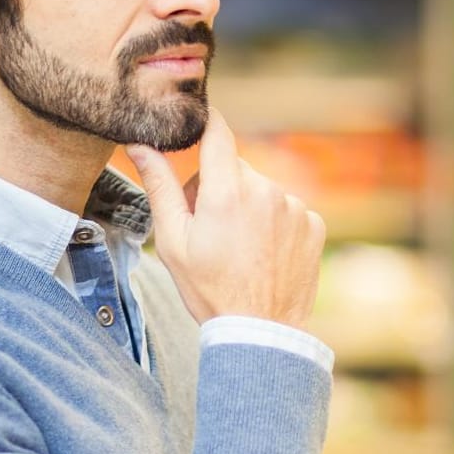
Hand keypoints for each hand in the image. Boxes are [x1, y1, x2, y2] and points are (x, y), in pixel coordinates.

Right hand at [126, 110, 324, 329]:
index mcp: (226, 192)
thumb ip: (159, 186)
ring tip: (240, 249)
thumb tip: (139, 144)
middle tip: (209, 229)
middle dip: (219, 187)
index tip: (198, 120)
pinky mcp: (314, 225)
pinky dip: (275, 225)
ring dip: (249, 207)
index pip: (217, 133)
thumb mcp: (173, 241)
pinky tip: (265, 255)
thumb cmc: (210, 290)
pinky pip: (287, 210)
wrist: (260, 333)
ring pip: (262, 190)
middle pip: (235, 169)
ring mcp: (294, 207)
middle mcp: (266, 191)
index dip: (206, 122)